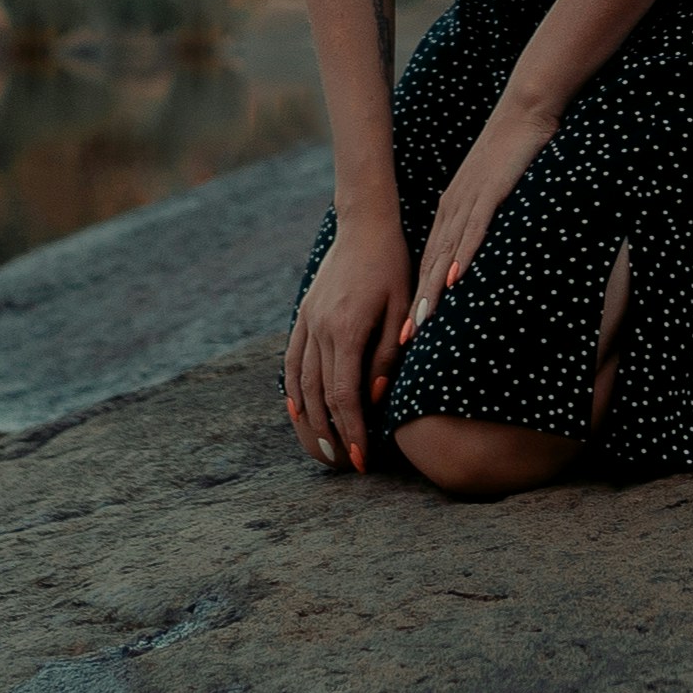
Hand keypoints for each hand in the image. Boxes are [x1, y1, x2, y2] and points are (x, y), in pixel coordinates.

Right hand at [285, 214, 406, 471]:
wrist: (365, 226)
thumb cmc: (393, 266)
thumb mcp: (400, 308)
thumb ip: (386, 355)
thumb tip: (374, 398)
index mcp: (347, 329)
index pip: (344, 394)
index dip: (352, 430)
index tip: (361, 459)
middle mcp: (320, 328)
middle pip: (318, 396)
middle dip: (330, 435)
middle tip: (342, 465)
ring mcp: (307, 321)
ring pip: (300, 382)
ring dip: (308, 421)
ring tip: (321, 451)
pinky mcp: (303, 315)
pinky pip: (292, 361)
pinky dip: (292, 390)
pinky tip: (297, 412)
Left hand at [400, 108, 557, 344]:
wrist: (524, 112)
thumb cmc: (513, 152)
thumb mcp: (492, 191)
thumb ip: (484, 218)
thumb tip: (481, 248)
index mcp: (453, 210)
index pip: (432, 260)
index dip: (420, 294)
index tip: (409, 329)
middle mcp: (454, 208)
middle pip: (431, 263)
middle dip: (418, 302)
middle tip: (405, 340)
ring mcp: (471, 201)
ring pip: (447, 253)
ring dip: (433, 289)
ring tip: (422, 321)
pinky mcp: (491, 193)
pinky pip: (474, 231)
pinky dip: (463, 256)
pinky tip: (455, 279)